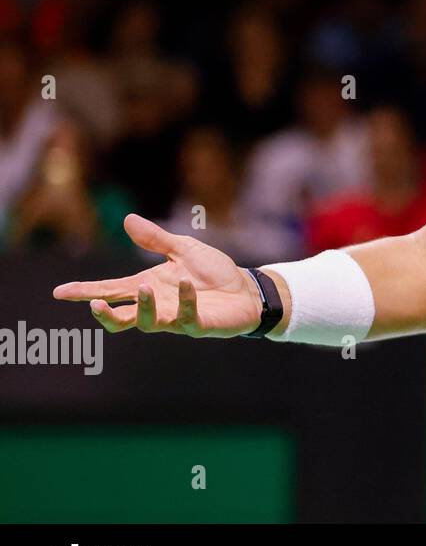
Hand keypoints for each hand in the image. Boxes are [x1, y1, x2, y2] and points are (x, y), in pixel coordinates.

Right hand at [53, 214, 264, 337]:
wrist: (246, 289)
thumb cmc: (214, 273)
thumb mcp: (183, 250)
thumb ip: (156, 240)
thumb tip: (127, 219)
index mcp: (149, 287)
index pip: (112, 290)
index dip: (86, 291)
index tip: (60, 291)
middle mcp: (157, 305)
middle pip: (122, 318)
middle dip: (105, 313)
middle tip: (94, 303)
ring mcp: (176, 318)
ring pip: (148, 323)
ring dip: (143, 307)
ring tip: (145, 286)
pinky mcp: (198, 325)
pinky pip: (185, 318)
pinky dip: (184, 301)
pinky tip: (187, 284)